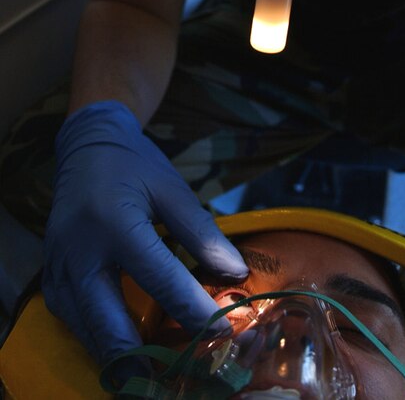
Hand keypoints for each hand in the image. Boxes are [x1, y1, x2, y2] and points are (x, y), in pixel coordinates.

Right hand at [42, 102, 247, 366]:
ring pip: (87, 332)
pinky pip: (73, 322)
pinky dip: (100, 340)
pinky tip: (126, 349)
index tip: (222, 332)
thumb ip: (201, 232)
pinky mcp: (51, 277)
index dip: (193, 310)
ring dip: (121, 356)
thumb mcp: (172, 189)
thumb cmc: (134, 165)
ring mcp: (59, 268)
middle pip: (110, 323)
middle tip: (179, 375)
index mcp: (115, 224)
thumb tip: (235, 273)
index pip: (159, 279)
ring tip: (156, 372)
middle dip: (144, 358)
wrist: (86, 147)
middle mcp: (80, 252)